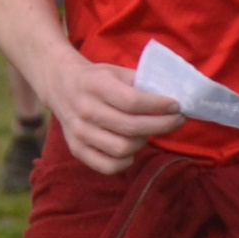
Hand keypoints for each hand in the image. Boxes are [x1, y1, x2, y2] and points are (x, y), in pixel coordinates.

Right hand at [43, 50, 187, 177]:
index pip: (133, 102)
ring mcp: (79, 133)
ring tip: (150, 132)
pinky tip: (133, 149)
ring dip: (144, 142)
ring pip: (122, 149)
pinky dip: (126, 161)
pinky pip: (108, 166)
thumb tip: (171, 101)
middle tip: (177, 121)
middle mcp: (85, 110)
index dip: (159, 107)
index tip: (176, 107)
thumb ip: (140, 83)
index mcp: (95, 85)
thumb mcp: (116, 71)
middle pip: (131, 128)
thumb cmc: (97, 79)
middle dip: (162, 126)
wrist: (61, 86)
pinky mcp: (76, 150)